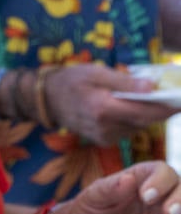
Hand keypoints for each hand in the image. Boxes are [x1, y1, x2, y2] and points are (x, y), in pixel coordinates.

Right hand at [46, 64, 174, 144]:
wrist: (46, 100)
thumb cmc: (70, 80)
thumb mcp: (96, 73)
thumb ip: (124, 81)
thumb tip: (152, 87)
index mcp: (102, 108)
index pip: (144, 112)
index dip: (167, 107)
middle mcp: (104, 127)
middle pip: (145, 121)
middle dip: (162, 110)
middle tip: (175, 97)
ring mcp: (103, 136)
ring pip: (138, 127)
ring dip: (149, 114)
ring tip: (156, 99)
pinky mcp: (103, 140)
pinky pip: (128, 130)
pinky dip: (136, 119)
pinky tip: (135, 107)